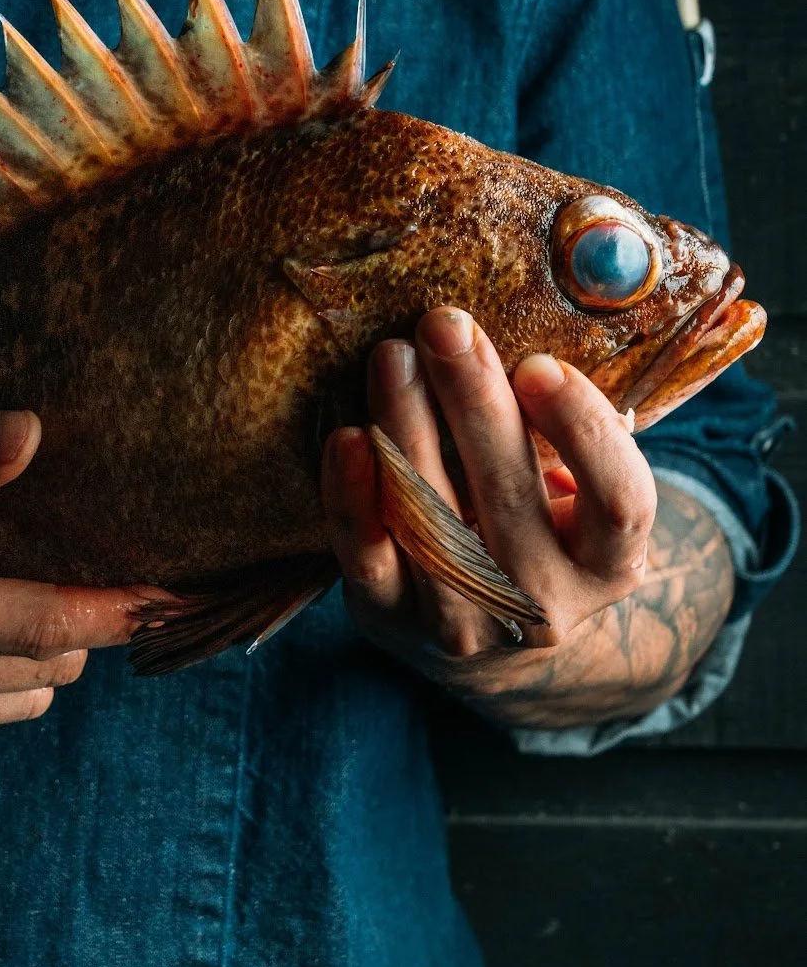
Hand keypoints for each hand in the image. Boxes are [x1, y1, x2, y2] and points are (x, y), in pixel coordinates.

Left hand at [321, 307, 657, 673]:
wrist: (485, 641)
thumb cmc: (538, 534)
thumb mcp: (579, 498)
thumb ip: (568, 434)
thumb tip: (525, 335)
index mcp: (610, 566)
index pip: (619, 500)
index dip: (582, 429)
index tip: (538, 364)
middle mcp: (544, 604)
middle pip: (511, 494)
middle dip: (473, 399)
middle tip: (444, 325)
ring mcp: (465, 620)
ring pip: (433, 519)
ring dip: (407, 427)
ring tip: (393, 356)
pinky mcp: (390, 620)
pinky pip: (367, 554)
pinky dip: (352, 493)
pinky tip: (348, 437)